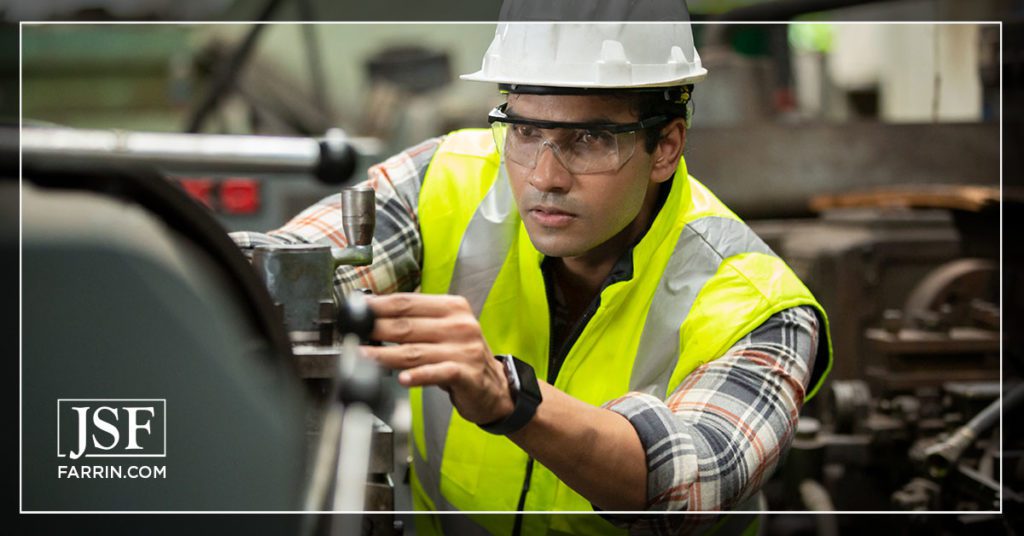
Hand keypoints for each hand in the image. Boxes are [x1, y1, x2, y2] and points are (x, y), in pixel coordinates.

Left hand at [360, 293, 514, 424]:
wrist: (494, 386)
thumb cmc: (462, 356)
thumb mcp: (445, 329)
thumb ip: (417, 321)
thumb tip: (375, 316)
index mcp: (453, 307)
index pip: (409, 302)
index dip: (380, 305)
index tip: (358, 308)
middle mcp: (460, 325)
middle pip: (408, 325)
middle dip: (376, 328)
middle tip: (353, 332)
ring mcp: (464, 349)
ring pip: (415, 351)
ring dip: (385, 354)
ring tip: (364, 355)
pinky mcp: (466, 373)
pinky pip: (436, 372)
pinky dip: (418, 376)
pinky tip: (402, 379)